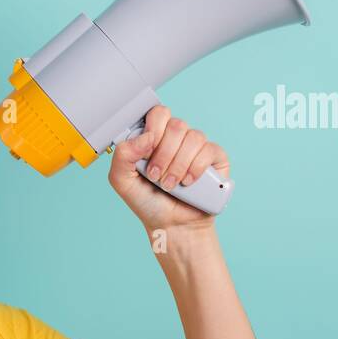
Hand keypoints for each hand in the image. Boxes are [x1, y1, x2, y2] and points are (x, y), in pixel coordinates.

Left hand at [107, 105, 229, 233]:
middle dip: (163, 154)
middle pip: (176, 125)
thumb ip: (122, 156)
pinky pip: (209, 150)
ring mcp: (196, 146)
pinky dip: (196, 168)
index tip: (146, 153)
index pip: (158, 113)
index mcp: (155, 136)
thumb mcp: (122, 180)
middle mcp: (177, 138)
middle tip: (155, 176)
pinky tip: (188, 182)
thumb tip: (145, 137)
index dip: (153, 129)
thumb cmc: (147, 201)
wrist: (170, 224)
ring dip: (178, 165)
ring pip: (193, 137)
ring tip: (170, 185)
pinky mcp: (215, 158)